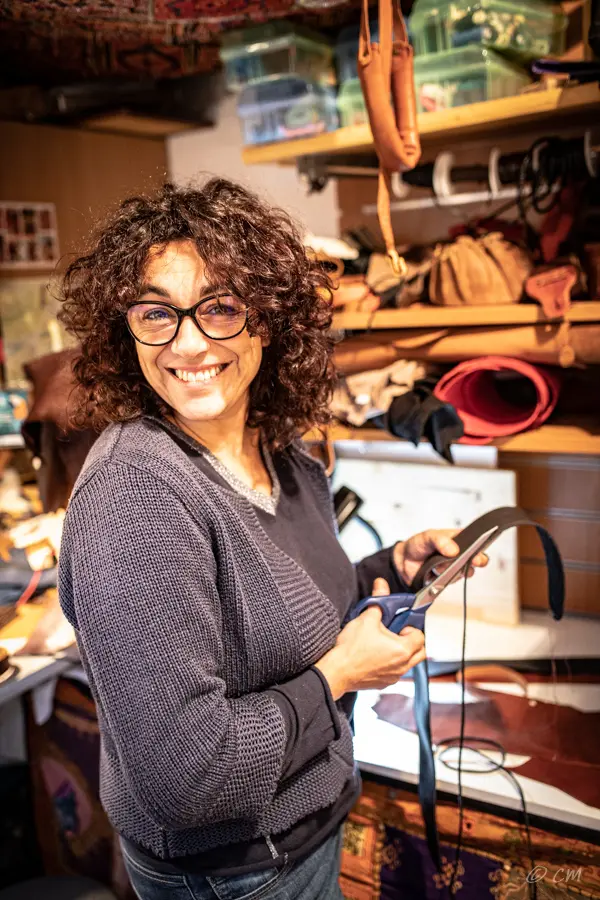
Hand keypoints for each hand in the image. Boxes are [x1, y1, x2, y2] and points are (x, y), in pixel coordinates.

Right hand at [314, 577, 425, 700]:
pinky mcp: (384, 683)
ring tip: (385, 644)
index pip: (420, 636)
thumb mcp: (366, 618)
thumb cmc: (351, 649)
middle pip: (420, 652)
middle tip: (396, 634)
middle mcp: (402, 666)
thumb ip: (378, 600)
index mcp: (402, 650)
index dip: (410, 627)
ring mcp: (394, 677)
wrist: (336, 672)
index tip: (397, 625)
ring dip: (402, 652)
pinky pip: (396, 671)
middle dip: (412, 641)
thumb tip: (381, 585)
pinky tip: (376, 655)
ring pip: (409, 663)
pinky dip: (392, 663)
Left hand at [393, 529, 488, 586]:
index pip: (475, 539)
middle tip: (474, 560)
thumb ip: (439, 540)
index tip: (481, 546)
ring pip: (465, 571)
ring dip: (457, 570)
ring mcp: (456, 567)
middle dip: (477, 559)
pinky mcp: (449, 579)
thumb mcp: (427, 537)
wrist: (404, 562)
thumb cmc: (418, 545)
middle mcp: (460, 553)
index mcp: (458, 538)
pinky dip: (447, 579)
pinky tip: (437, 574)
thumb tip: (454, 549)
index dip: (481, 542)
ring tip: (442, 566)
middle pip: (476, 557)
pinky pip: (453, 581)